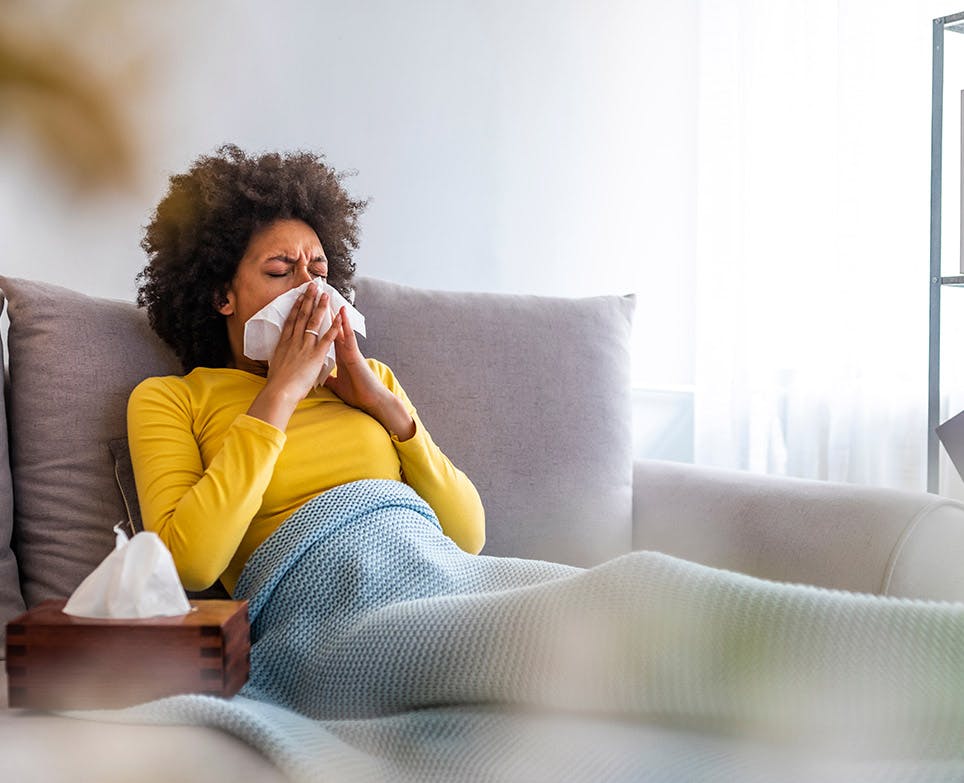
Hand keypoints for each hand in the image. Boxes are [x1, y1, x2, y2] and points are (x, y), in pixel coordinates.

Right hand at [247, 282, 339, 429]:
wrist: (279, 391)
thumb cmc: (276, 385)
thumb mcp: (275, 367)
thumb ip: (280, 361)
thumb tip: (278, 362)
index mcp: (284, 344)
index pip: (291, 321)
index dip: (296, 307)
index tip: (299, 296)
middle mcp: (294, 341)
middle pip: (301, 316)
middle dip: (308, 299)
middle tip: (312, 286)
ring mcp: (305, 346)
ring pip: (313, 322)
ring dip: (320, 306)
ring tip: (324, 294)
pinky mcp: (316, 354)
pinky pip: (327, 337)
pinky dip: (334, 325)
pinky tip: (338, 316)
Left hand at [325, 307, 415, 438]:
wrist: (371, 400)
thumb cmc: (357, 393)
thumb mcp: (337, 384)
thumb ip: (329, 378)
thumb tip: (320, 378)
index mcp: (338, 355)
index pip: (324, 335)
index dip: (316, 323)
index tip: (308, 311)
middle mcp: (343, 349)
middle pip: (330, 327)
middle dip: (322, 312)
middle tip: (314, 296)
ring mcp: (350, 350)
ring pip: (339, 327)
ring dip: (333, 312)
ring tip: (326, 295)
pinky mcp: (355, 354)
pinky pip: (348, 336)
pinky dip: (345, 324)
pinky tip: (342, 312)